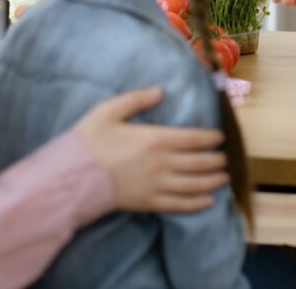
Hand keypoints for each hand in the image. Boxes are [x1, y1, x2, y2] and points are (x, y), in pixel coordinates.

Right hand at [73, 87, 227, 214]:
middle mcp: (161, 163)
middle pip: (199, 162)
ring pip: (194, 184)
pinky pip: (179, 205)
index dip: (211, 138)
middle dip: (216, 160)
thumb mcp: (109, 110)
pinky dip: (197, 203)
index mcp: (154, 138)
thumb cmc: (89, 141)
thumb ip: (136, 98)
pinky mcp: (148, 203)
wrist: (71, 178)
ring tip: (223, 178)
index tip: (219, 137)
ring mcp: (156, 185)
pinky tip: (208, 201)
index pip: (193, 138)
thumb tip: (159, 90)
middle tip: (224, 158)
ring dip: (212, 181)